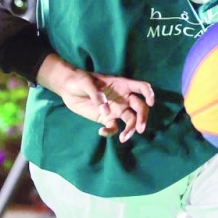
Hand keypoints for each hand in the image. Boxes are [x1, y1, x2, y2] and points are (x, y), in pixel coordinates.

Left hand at [38, 55, 154, 142]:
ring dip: (130, 129)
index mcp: (122, 85)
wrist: (67, 88)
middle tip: (139, 129)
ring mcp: (116, 109)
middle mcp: (123, 98)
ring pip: (130, 120)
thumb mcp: (86, 83)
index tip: (150, 103)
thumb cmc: (78, 80)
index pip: (141, 87)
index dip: (149, 94)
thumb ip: (97, 95)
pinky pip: (114, 127)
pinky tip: (101, 132)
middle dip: (142, 118)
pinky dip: (111, 132)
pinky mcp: (106, 118)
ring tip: (123, 138)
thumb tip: (107, 111)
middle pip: (140, 108)